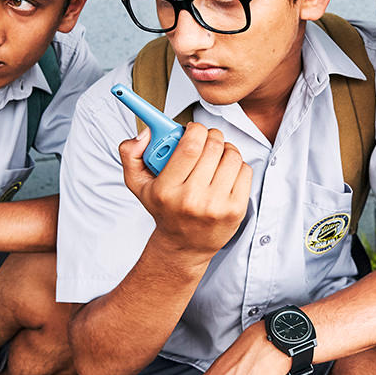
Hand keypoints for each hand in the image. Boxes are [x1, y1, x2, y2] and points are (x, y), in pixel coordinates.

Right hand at [119, 123, 251, 262]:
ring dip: (226, 148)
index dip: (195, 130)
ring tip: (216, 155)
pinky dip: (237, 164)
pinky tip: (225, 172)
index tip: (193, 129)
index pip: (190, 146)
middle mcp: (192, 200)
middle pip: (213, 147)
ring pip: (231, 156)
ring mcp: (216, 206)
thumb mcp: (138, 184)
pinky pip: (245, 170)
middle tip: (206, 139)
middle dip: (211, 135)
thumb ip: (131, 153)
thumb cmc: (164, 209)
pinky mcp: (236, 210)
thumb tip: (147, 132)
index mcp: (166, 190)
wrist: (184, 245)